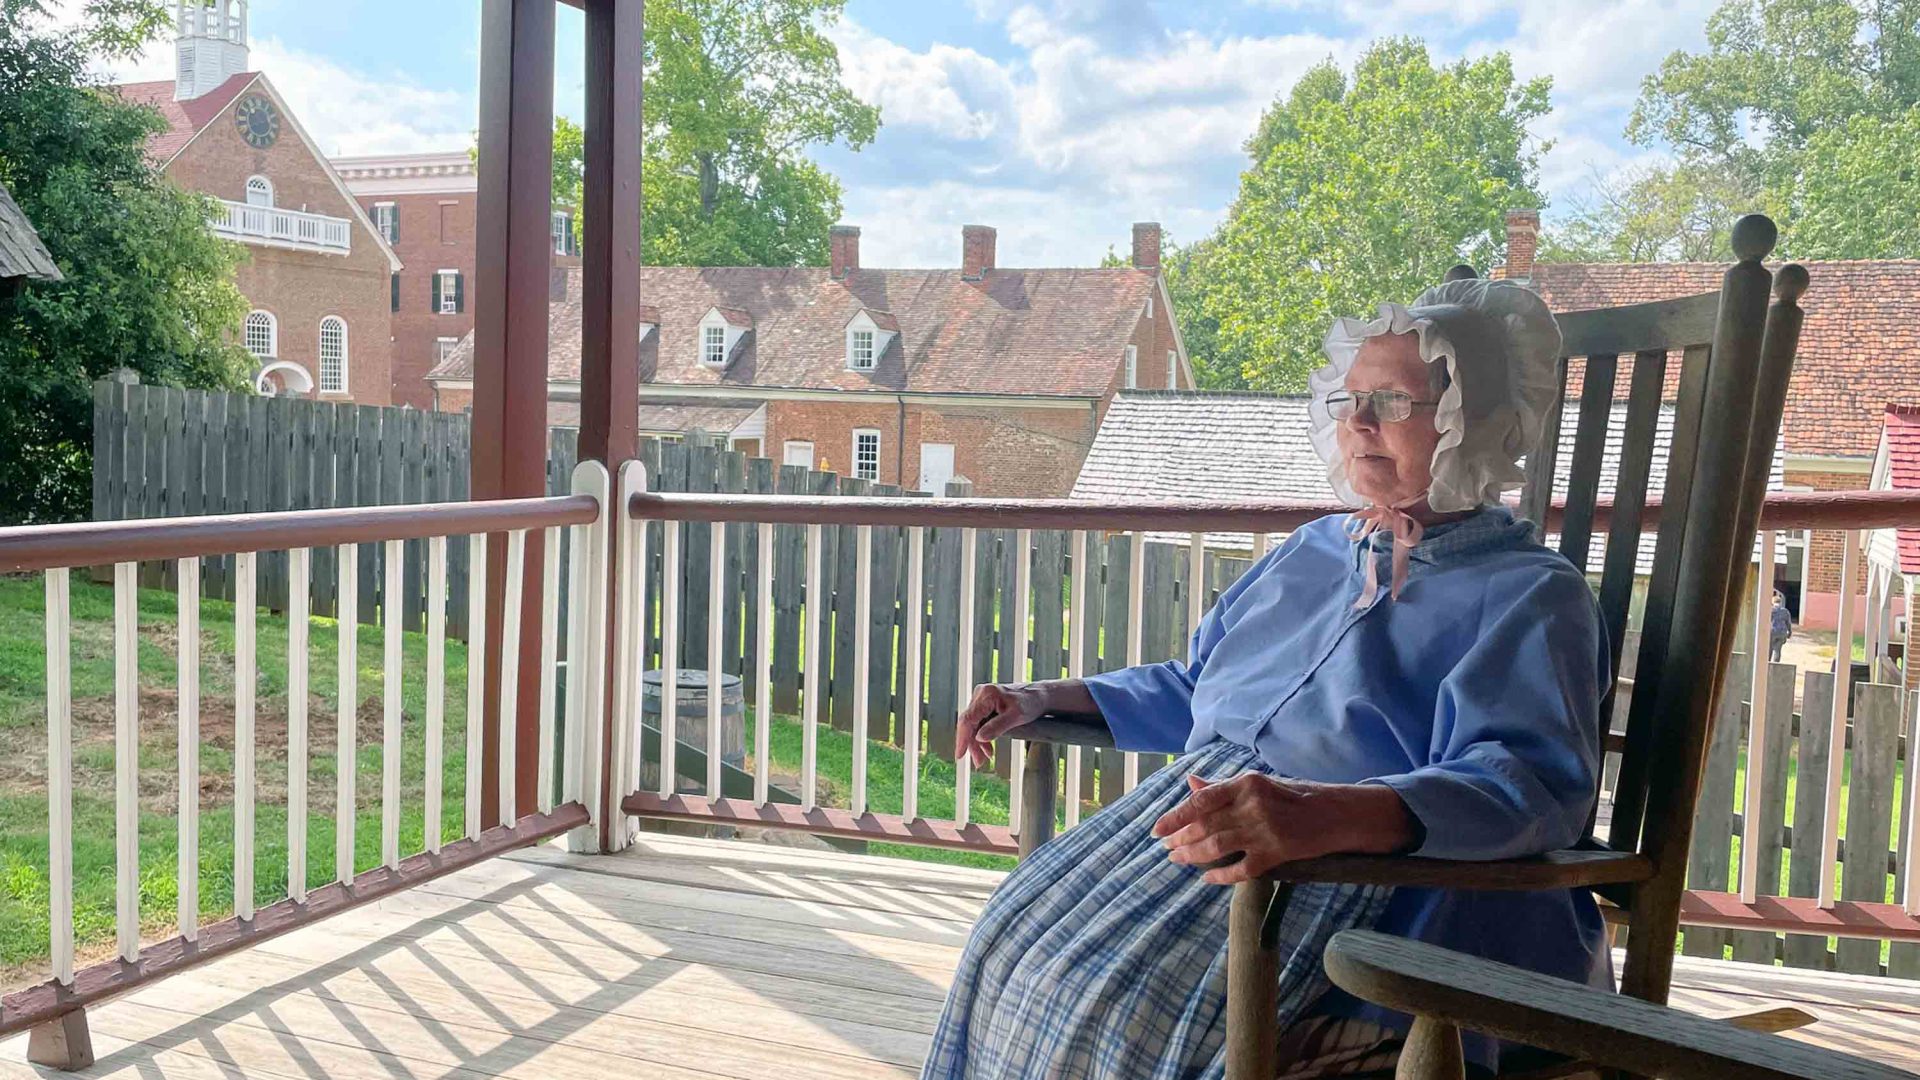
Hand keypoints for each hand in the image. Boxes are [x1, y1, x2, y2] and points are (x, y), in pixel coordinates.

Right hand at [956, 683, 1049, 767]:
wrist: (1039, 696)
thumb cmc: (1031, 703)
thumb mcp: (1016, 717)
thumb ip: (997, 726)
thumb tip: (979, 738)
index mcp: (987, 695)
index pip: (968, 719)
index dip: (962, 738)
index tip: (960, 754)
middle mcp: (981, 694)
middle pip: (969, 723)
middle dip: (972, 744)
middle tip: (978, 763)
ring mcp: (982, 698)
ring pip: (973, 724)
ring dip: (977, 743)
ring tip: (983, 759)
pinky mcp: (985, 704)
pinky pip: (978, 722)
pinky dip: (982, 737)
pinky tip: (988, 749)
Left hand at [1151, 773, 1416, 884]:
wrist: (1336, 814)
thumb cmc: (1295, 795)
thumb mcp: (1259, 784)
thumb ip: (1223, 788)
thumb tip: (1191, 784)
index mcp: (1246, 783)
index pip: (1201, 800)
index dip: (1175, 816)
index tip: (1158, 829)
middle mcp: (1252, 806)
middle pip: (1205, 826)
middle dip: (1180, 839)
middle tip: (1167, 848)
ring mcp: (1264, 832)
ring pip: (1217, 846)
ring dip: (1193, 855)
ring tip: (1178, 859)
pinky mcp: (1276, 855)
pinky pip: (1240, 869)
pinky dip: (1220, 875)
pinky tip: (1206, 877)